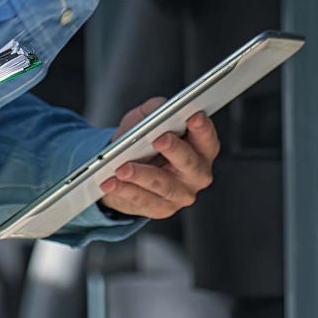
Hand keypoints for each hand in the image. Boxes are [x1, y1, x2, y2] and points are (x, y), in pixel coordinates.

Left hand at [98, 99, 219, 218]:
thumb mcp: (147, 118)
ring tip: (123, 168)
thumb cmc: (143, 140)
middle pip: (189, 163)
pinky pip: (142, 200)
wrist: (125, 169)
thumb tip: (158, 109)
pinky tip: (110, 182)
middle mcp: (196, 175)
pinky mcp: (160, 208)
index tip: (193, 117)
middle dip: (175, 150)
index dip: (203, 129)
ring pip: (163, 185)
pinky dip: (124, 190)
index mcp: (201, 150)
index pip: (207, 140)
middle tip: (159, 139)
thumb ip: (156, 109)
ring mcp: (180, 194)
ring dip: (142, 175)